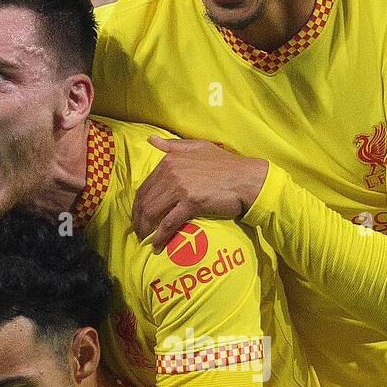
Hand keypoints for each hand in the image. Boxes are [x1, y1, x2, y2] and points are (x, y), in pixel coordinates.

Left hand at [133, 137, 267, 250]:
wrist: (247, 179)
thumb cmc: (226, 164)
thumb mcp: (199, 147)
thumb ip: (174, 146)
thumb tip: (151, 139)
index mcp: (170, 160)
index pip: (145, 186)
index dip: (139, 204)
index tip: (139, 217)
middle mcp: (171, 172)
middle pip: (145, 201)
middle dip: (138, 220)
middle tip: (140, 233)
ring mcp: (180, 188)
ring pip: (152, 212)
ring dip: (145, 229)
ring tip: (146, 240)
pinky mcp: (191, 203)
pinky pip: (168, 223)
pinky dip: (160, 237)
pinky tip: (157, 247)